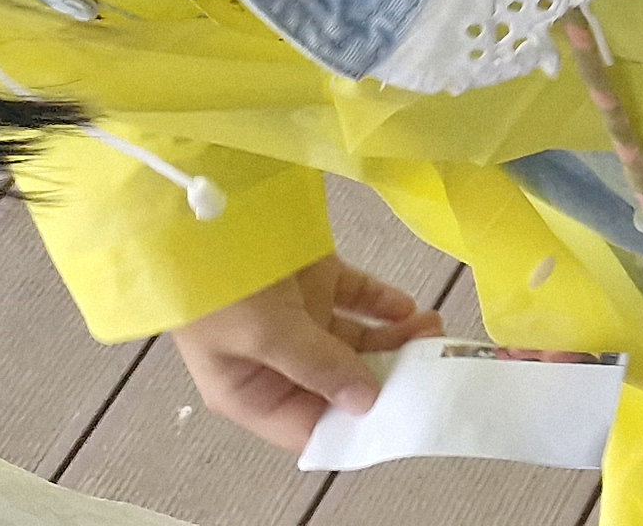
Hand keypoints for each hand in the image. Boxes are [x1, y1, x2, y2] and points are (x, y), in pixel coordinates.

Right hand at [172, 258, 440, 455]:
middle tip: (435, 363)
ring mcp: (299, 319)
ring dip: (395, 339)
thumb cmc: (224, 288)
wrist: (207, 213)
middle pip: (341, 384)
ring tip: (433, 328)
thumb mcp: (264, 335)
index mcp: (250, 392)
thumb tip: (365, 403)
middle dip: (387, 377)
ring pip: (356, 341)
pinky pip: (358, 300)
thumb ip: (318, 367)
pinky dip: (384, 304)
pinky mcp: (316, 281)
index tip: (405, 418)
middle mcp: (277, 363)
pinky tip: (408, 306)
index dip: (354, 428)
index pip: (308, 427)